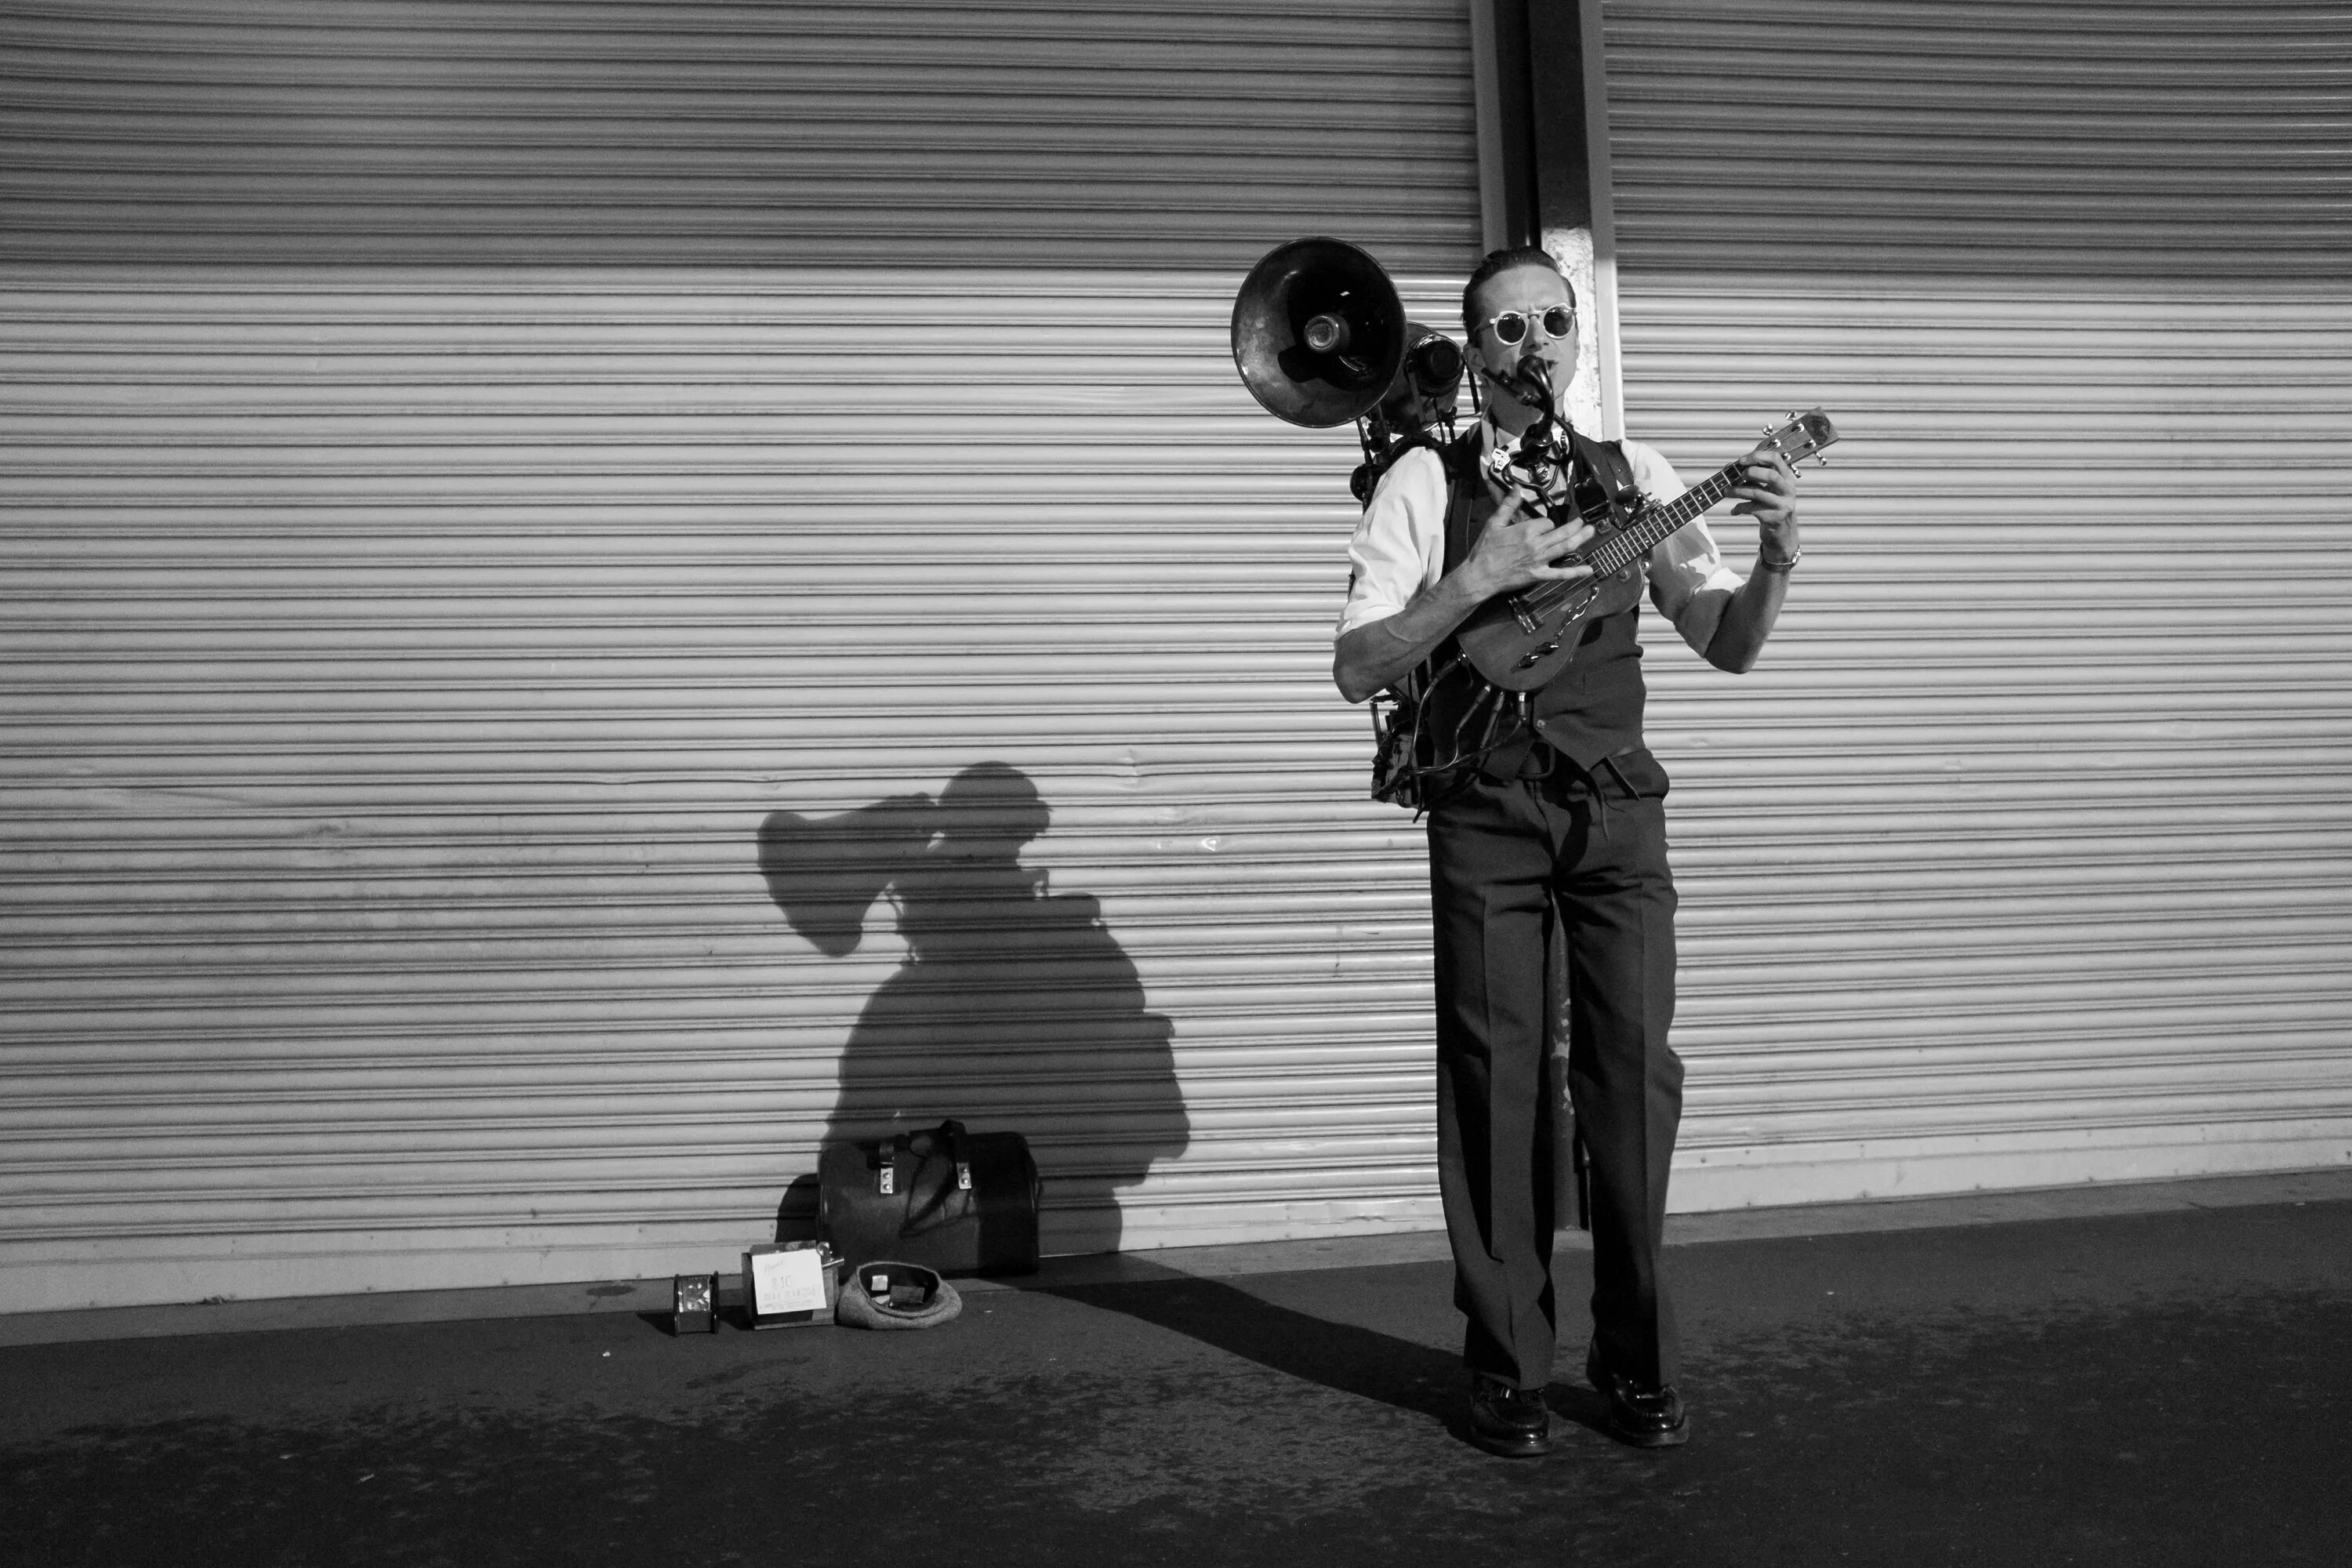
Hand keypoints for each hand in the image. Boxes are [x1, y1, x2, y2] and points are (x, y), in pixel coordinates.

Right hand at [1461, 488, 1595, 597]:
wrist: (1480, 575)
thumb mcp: (1494, 523)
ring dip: (1581, 538)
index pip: (1547, 522)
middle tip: (1584, 522)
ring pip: (1566, 547)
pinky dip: (1576, 572)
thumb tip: (1517, 488)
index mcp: (1527, 530)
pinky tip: (1589, 569)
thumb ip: (1508, 505)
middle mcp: (1537, 544)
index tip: (1542, 526)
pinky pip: (1561, 574)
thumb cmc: (1485, 549)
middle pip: (1562, 532)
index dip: (1546, 523)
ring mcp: (1540, 560)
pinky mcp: (1539, 575)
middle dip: (1575, 526)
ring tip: (1592, 532)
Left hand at [1731, 447, 1800, 563]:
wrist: (1782, 533)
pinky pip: (1753, 509)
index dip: (1757, 457)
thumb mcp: (1767, 489)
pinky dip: (1740, 508)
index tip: (1740, 461)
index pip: (1776, 459)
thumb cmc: (1770, 506)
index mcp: (1786, 477)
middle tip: (1738, 476)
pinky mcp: (1775, 518)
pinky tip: (1734, 511)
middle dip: (1751, 472)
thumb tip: (1728, 468)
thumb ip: (1753, 478)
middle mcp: (1787, 489)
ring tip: (1726, 491)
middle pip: (1771, 475)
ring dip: (1738, 491)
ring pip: (1758, 493)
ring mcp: (1783, 504)